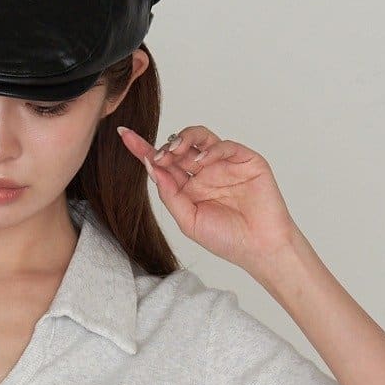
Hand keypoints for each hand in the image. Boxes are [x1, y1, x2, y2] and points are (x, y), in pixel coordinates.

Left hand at [116, 123, 302, 275]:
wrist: (260, 248)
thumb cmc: (227, 239)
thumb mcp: (188, 220)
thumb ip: (170, 194)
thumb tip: (151, 168)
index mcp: (188, 186)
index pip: (163, 163)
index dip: (143, 149)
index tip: (124, 135)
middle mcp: (204, 172)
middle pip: (179, 147)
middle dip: (165, 147)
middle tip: (158, 156)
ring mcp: (224, 164)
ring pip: (200, 138)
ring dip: (184, 138)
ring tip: (174, 150)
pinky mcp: (246, 160)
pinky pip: (225, 145)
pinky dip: (212, 149)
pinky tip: (202, 161)